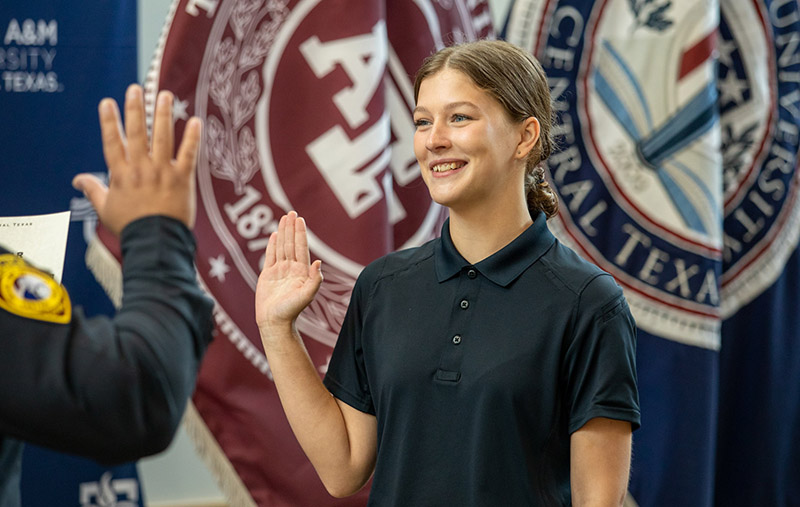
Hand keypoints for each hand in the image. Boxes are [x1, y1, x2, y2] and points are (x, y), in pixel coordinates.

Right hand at [72, 84, 202, 234]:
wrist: (155, 242)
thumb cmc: (130, 227)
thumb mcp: (105, 209)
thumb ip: (93, 190)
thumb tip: (77, 180)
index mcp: (121, 174)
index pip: (112, 142)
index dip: (109, 121)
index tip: (107, 102)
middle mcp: (140, 168)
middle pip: (136, 133)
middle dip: (135, 108)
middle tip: (136, 88)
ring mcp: (162, 172)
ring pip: (162, 137)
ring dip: (163, 114)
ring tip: (165, 95)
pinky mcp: (182, 179)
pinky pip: (189, 154)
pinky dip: (193, 137)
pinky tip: (196, 121)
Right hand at [255, 212, 322, 338]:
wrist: (274, 322)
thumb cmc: (291, 311)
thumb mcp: (307, 296)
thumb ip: (314, 280)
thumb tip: (319, 262)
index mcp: (301, 271)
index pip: (301, 248)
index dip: (300, 233)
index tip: (300, 219)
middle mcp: (291, 268)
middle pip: (291, 244)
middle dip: (292, 228)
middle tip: (292, 212)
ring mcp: (279, 271)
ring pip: (281, 247)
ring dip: (283, 232)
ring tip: (284, 218)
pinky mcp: (267, 275)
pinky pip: (270, 256)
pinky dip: (272, 245)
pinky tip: (274, 235)